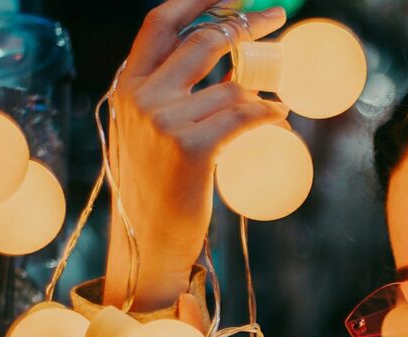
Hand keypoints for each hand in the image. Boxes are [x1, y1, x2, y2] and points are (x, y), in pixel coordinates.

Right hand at [104, 0, 289, 309]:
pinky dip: (268, 113)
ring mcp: (164, 121)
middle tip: (276, 18)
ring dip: (261, 91)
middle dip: (245, 22)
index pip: (161, 22)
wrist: (148, 242)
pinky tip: (280, 116)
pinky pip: (242, 117)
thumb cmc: (156, 190)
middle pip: (203, 40)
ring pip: (230, 88)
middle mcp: (141, 96)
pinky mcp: (191, 149)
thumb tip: (216, 80)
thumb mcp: (146, 133)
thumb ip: (163, 101)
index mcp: (127, 86)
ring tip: (276, 106)